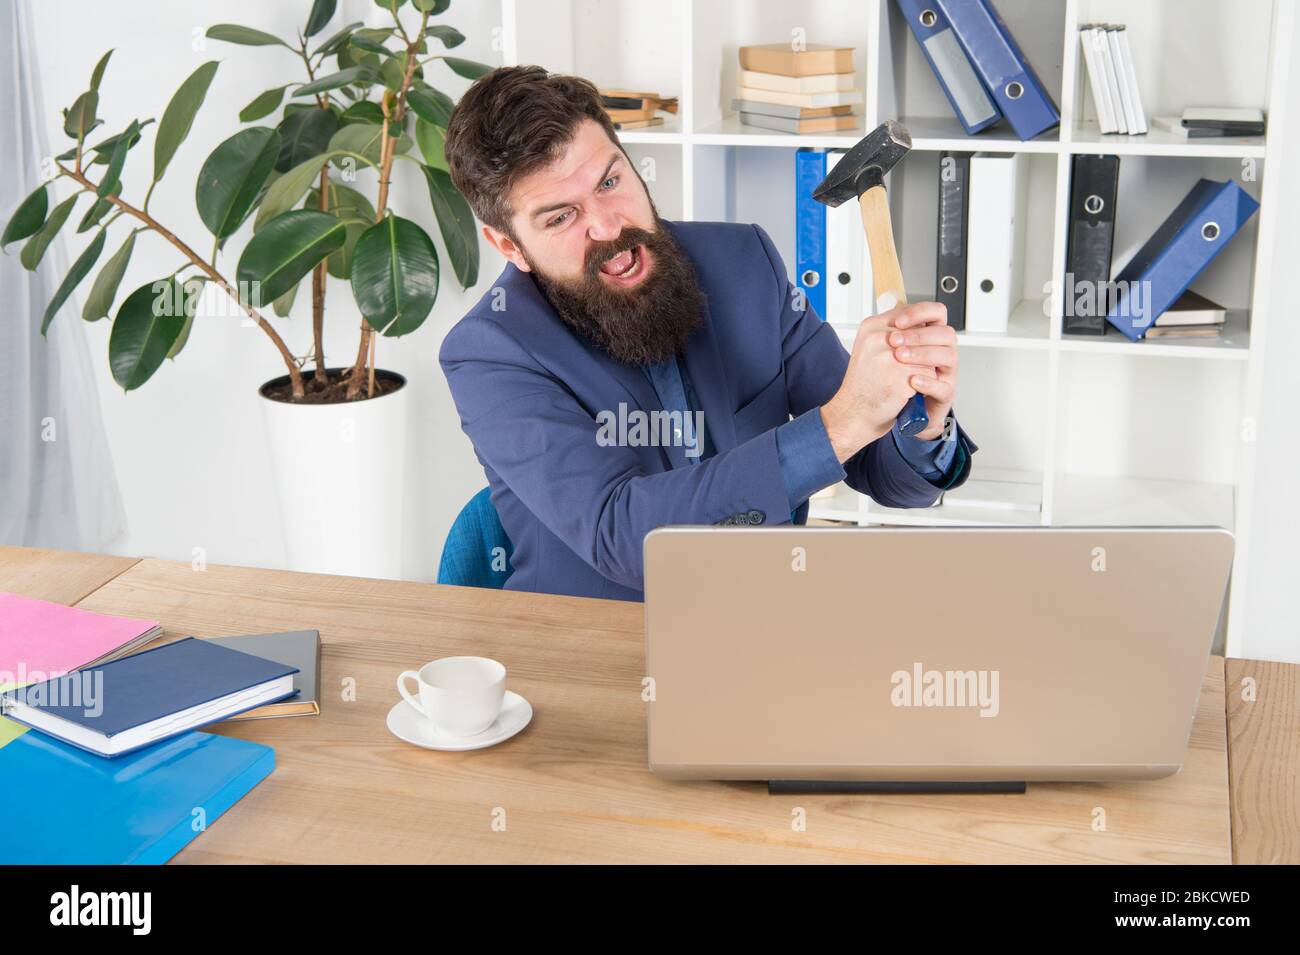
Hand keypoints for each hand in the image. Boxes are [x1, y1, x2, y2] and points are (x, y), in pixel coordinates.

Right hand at [820, 302, 953, 460]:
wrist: (853, 413)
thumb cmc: (862, 385)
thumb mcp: (869, 349)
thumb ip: (889, 333)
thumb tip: (917, 323)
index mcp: (871, 327)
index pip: (908, 314)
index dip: (918, 328)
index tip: (917, 341)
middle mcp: (879, 339)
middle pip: (921, 335)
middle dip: (923, 351)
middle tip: (911, 365)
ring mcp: (889, 358)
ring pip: (927, 356)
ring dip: (924, 369)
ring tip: (908, 379)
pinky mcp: (901, 377)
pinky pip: (928, 375)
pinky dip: (924, 384)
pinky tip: (908, 390)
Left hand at [886, 301, 957, 440]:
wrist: (886, 411)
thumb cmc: (888, 380)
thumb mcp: (885, 351)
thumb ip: (889, 333)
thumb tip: (880, 318)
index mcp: (929, 336)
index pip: (935, 313)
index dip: (919, 313)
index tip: (897, 322)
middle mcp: (941, 352)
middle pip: (944, 333)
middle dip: (918, 335)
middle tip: (895, 341)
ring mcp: (945, 373)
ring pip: (948, 355)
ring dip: (923, 354)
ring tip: (900, 358)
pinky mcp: (944, 395)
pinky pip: (944, 387)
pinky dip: (928, 382)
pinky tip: (912, 380)